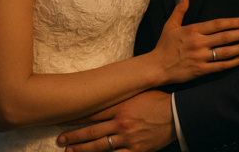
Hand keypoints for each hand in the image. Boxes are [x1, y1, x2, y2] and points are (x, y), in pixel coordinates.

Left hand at [58, 90, 174, 151]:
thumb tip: (103, 92)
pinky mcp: (137, 150)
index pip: (92, 113)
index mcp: (121, 106)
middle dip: (73, 136)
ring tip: (69, 151)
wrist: (177, 114)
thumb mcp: (138, 93)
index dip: (75, 117)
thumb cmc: (158, 101)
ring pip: (100, 146)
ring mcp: (128, 138)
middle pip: (91, 131)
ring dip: (82, 149)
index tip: (61, 119)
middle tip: (60, 140)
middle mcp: (121, 123)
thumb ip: (120, 95)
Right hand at [152, 0, 238, 84]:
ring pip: (225, 52)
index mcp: (193, 30)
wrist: (156, 67)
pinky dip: (232, 63)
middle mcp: (198, 43)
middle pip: (225, 37)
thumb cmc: (164, 46)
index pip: (217, 24)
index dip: (233, 22)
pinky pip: (219, 66)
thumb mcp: (170, 25)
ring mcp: (200, 57)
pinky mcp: (200, 70)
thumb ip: (181, 9)